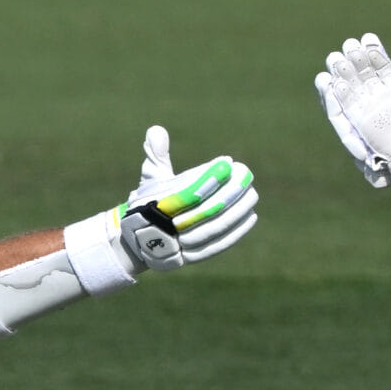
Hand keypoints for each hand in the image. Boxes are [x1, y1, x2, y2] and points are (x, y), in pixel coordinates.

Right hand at [119, 125, 257, 270]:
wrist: (137, 241)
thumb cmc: (150, 202)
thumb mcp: (150, 178)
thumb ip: (156, 155)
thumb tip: (157, 130)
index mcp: (154, 202)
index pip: (186, 189)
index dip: (208, 176)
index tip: (227, 162)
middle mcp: (164, 224)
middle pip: (203, 209)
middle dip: (228, 191)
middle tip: (246, 174)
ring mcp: (177, 244)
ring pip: (212, 228)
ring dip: (236, 211)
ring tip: (252, 194)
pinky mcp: (190, 259)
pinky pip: (216, 246)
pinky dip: (235, 232)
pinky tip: (250, 217)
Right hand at [315, 35, 390, 191]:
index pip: (381, 66)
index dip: (374, 52)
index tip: (367, 38)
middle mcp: (377, 95)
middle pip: (362, 73)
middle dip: (354, 59)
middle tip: (348, 44)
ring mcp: (366, 106)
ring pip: (351, 85)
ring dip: (343, 72)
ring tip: (335, 57)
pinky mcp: (356, 119)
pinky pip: (344, 104)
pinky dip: (338, 93)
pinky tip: (332, 80)